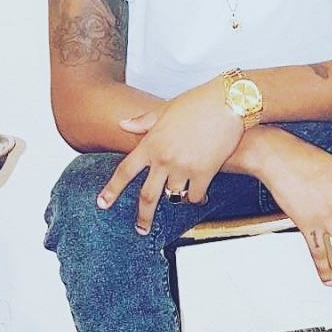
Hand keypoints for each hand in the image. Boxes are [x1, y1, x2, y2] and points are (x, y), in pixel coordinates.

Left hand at [96, 78, 242, 233]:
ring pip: (174, 196)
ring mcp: (184, 167)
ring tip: (181, 197)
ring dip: (176, 198)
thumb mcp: (165, 109)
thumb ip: (143, 121)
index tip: (103, 204)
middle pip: (147, 196)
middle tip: (141, 229)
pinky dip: (196, 198)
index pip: (124, 171)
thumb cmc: (198, 102)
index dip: (112, 190)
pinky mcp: (205, 172)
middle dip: (143, 217)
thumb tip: (123, 124)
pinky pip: (196, 196)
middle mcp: (164, 159)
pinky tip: (200, 196)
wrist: (229, 102)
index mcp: (151, 143)